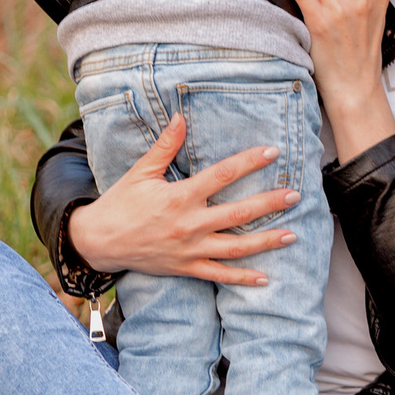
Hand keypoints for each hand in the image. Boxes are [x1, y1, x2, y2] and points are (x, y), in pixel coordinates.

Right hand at [65, 115, 300, 284]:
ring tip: (292, 235)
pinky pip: (220, 275)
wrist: (99, 242)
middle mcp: (189, 224)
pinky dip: (243, 278)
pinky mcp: (186, 268)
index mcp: (179, 197)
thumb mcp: (141, 171)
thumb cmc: (120, 203)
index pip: (222, 175)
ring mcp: (190, 249)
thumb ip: (165, 146)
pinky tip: (266, 277)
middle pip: (238, 213)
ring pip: (236, 247)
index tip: (273, 152)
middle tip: (296, 195)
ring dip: (266, 241)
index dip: (249, 162)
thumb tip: (181, 116)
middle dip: (269, 204)